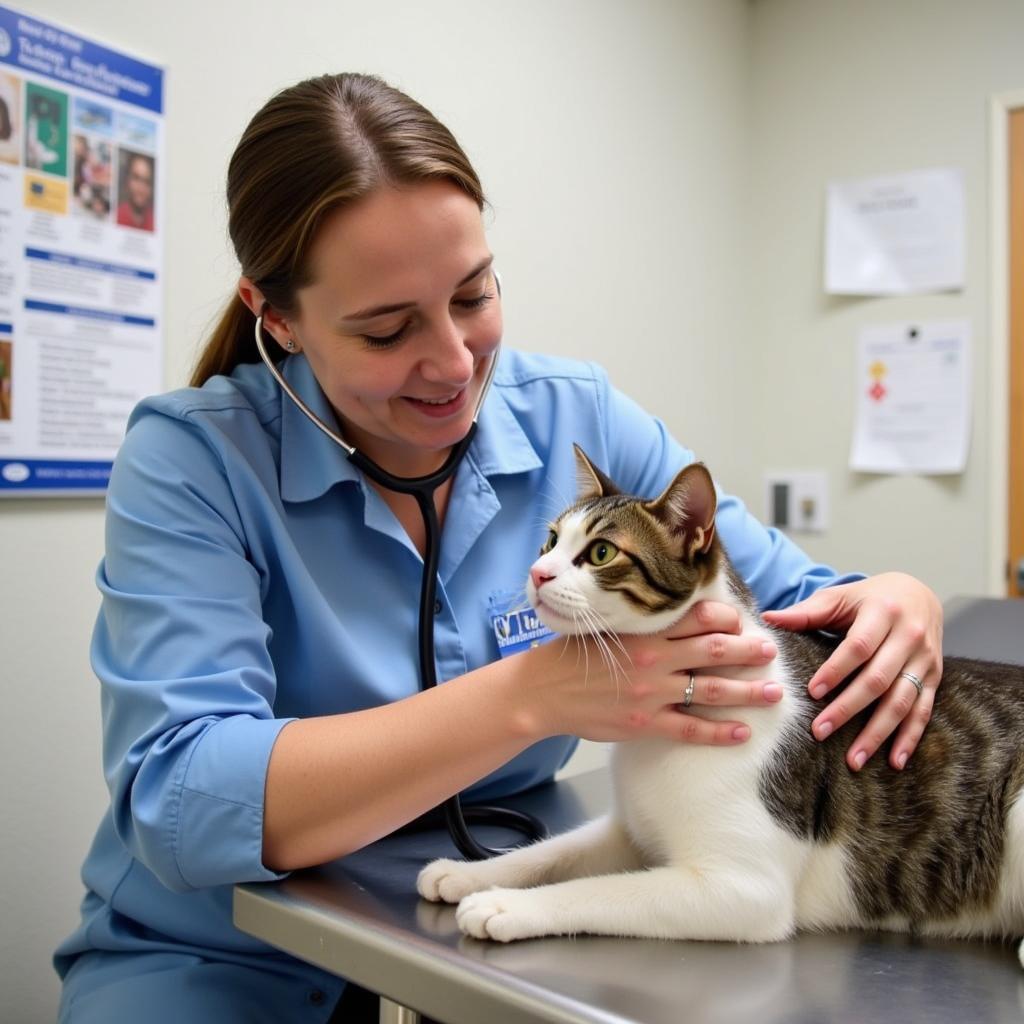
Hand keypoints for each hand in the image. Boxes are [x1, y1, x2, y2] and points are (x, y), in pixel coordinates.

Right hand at [522, 600, 780, 746]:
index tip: (742, 620)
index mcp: (643, 631)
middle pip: (712, 650)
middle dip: (746, 651)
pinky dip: (719, 731)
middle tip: (770, 651)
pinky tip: (742, 732)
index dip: (724, 618)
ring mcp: (651, 692)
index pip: (694, 617)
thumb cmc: (571, 657)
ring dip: (746, 691)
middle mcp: (653, 658)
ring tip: (774, 692)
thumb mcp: (604, 628)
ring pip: (710, 689)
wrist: (542, 691)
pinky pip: (690, 727)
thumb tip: (671, 619)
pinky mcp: (646, 722)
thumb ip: (639, 625)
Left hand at [762, 572, 941, 771]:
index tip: (812, 692)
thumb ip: (807, 611)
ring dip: (878, 733)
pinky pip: (924, 711)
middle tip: (819, 731)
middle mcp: (909, 636)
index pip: (859, 647)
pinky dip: (910, 737)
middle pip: (878, 679)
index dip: (836, 670)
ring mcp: (925, 660)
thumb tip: (767, 619)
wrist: (918, 593)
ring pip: (902, 701)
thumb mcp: (840, 597)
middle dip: (848, 708)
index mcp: (883, 612)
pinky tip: (895, 761)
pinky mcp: (935, 677)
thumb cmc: (869, 598)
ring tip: (854, 759)